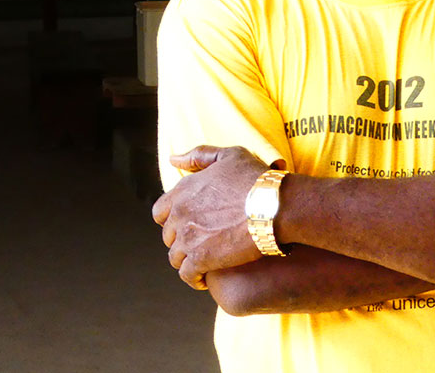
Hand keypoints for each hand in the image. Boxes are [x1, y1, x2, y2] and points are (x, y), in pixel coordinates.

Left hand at [152, 145, 268, 288]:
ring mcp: (188, 237)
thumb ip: (199, 155)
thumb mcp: (229, 155)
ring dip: (188, 259)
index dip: (173, 219)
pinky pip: (187, 275)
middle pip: (168, 235)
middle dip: (182, 239)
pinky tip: (206, 277)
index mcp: (184, 190)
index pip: (161, 211)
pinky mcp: (200, 259)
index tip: (189, 223)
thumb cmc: (255, 178)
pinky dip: (194, 278)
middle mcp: (181, 213)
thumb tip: (173, 159)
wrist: (274, 205)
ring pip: (175, 257)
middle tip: (203, 241)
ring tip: (205, 261)